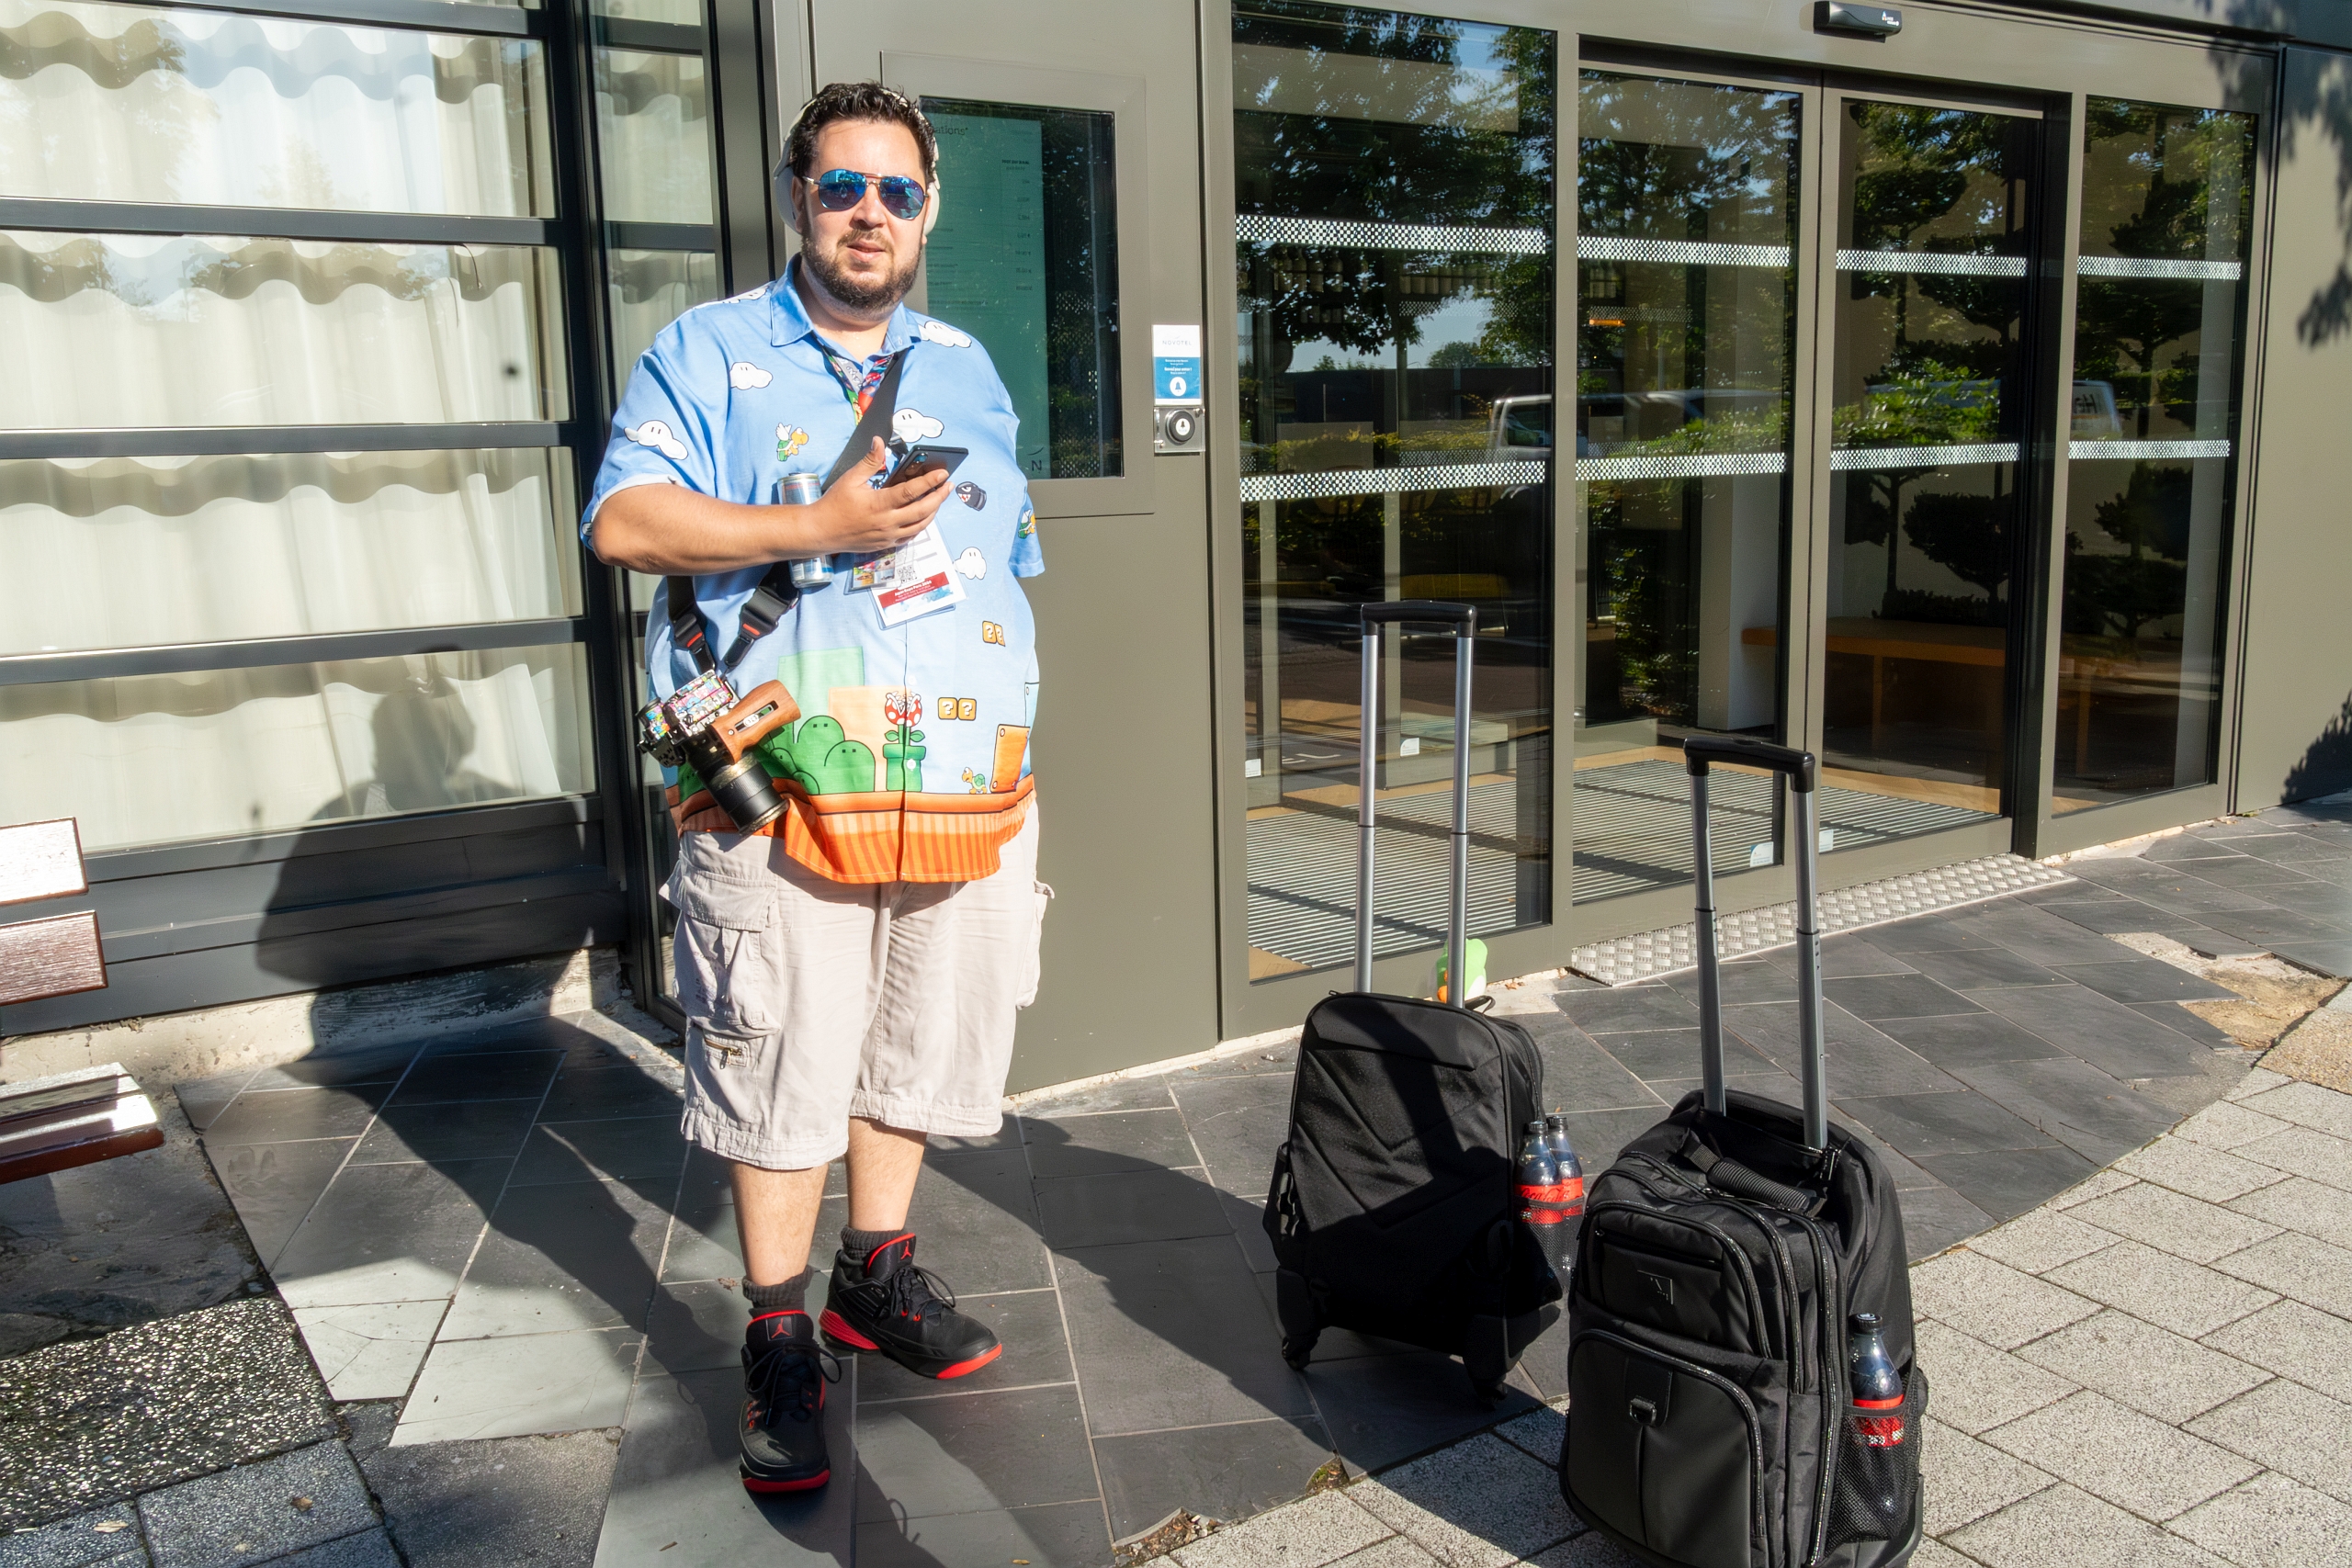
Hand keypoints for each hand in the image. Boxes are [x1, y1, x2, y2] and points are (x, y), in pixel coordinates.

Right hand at [797, 437, 949, 553]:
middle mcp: (888, 522)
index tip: (943, 474)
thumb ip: (869, 461)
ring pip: (920, 526)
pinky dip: (921, 525)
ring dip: (933, 512)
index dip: (930, 482)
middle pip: (923, 511)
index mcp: (880, 504)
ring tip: (940, 499)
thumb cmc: (834, 504)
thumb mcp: (850, 478)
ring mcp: (889, 536)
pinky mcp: (886, 544)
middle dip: (939, 497)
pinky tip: (924, 517)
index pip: (912, 492)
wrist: (821, 531)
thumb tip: (879, 441)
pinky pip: (910, 536)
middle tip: (948, 486)